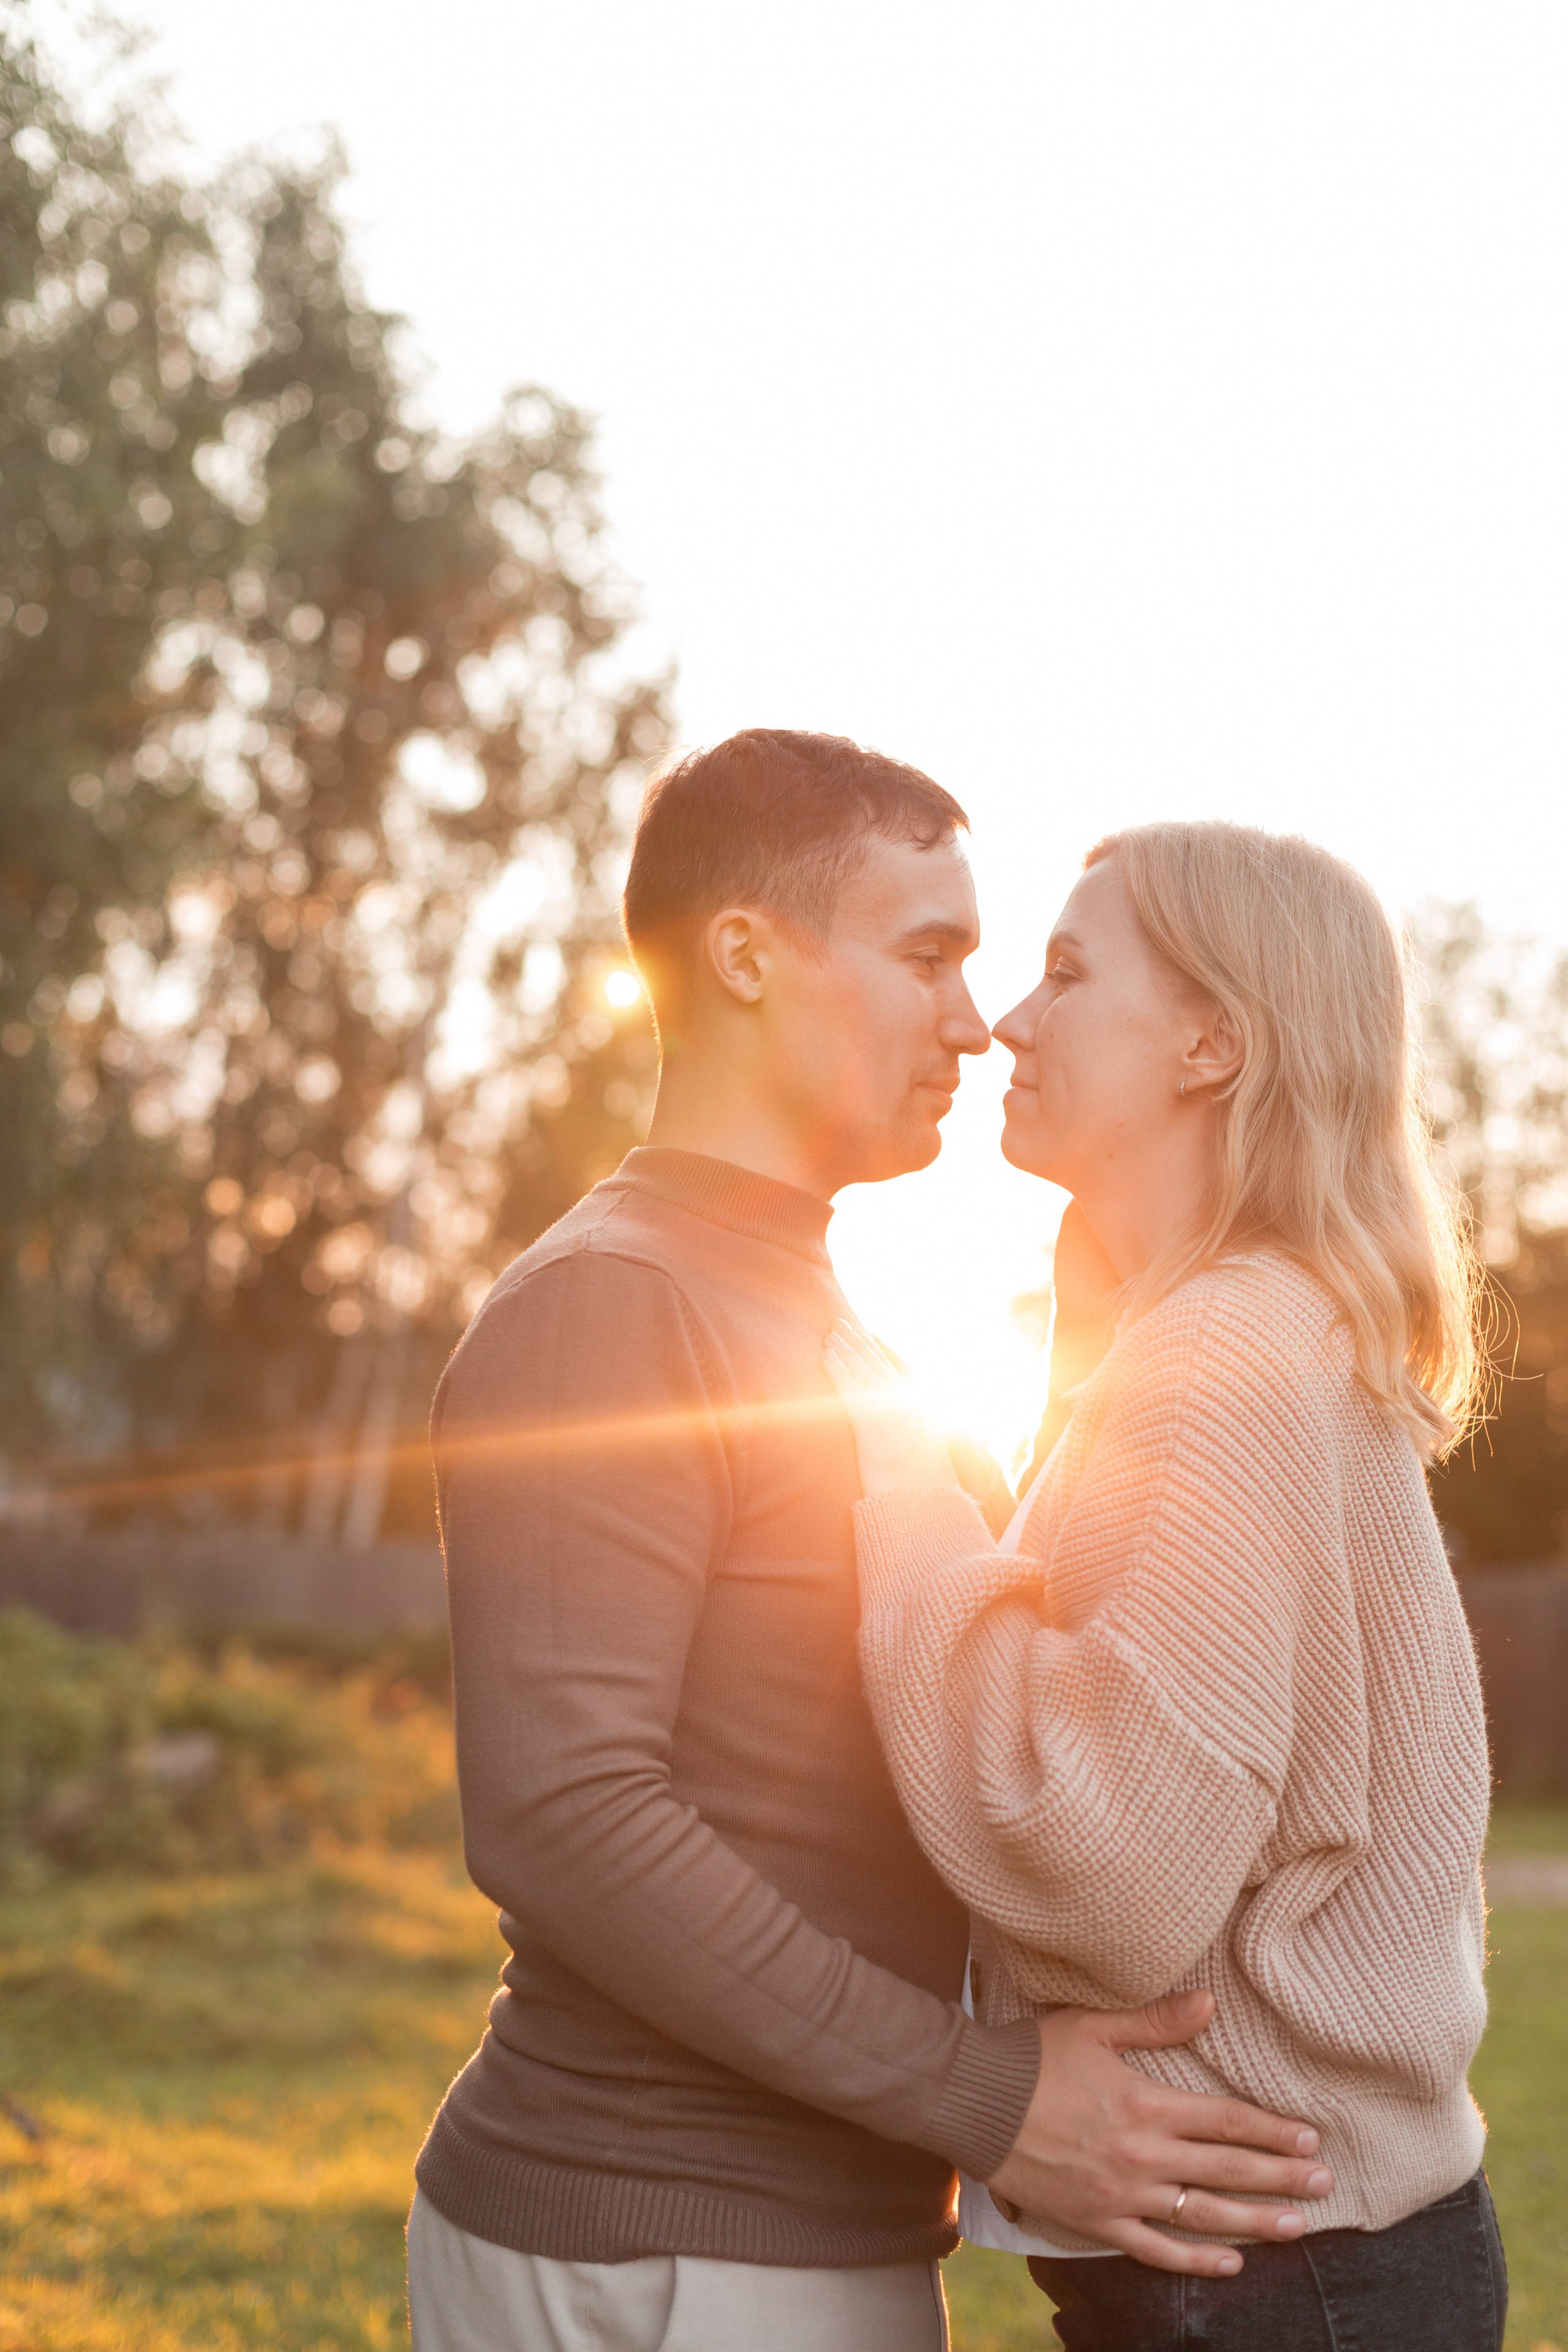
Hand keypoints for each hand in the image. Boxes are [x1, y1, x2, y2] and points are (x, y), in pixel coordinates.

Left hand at [823, 1320, 959, 1495]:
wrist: (923, 1512)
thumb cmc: (928, 1492)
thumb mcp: (935, 1459)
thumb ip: (925, 1437)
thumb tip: (914, 1432)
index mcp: (924, 1411)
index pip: (896, 1373)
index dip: (878, 1353)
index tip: (866, 1336)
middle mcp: (909, 1407)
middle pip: (878, 1367)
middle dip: (859, 1344)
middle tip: (842, 1324)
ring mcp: (891, 1415)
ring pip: (864, 1373)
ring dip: (846, 1350)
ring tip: (830, 1335)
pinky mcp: (872, 1428)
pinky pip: (851, 1392)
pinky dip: (839, 1371)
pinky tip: (827, 1356)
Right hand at [988, 1990, 1332, 2276]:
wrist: (974, 2101)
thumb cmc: (1032, 2056)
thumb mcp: (1094, 2025)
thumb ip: (1156, 2021)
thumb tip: (1209, 2003)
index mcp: (1146, 2103)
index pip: (1228, 2120)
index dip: (1273, 2131)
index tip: (1310, 2139)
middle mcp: (1143, 2155)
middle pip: (1228, 2169)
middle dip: (1281, 2178)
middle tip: (1325, 2184)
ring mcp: (1122, 2195)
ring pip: (1203, 2215)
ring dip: (1255, 2221)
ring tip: (1297, 2226)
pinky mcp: (1097, 2221)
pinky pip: (1155, 2250)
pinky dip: (1195, 2261)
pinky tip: (1230, 2264)